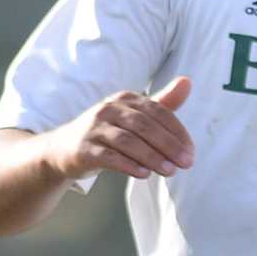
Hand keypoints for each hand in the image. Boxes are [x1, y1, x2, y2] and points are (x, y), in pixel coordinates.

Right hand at [50, 75, 193, 182]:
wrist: (65, 149)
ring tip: (170, 171)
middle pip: (144, 125)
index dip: (178, 132)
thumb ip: (163, 103)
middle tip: (186, 163)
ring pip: (128, 141)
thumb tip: (187, 81)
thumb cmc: (110, 131)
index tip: (191, 152)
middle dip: (169, 145)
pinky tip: (144, 174)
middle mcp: (109, 109)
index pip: (158, 111)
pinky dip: (128, 165)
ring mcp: (94, 128)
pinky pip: (108, 156)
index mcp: (125, 99)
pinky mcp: (84, 149)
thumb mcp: (136, 115)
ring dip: (152, 157)